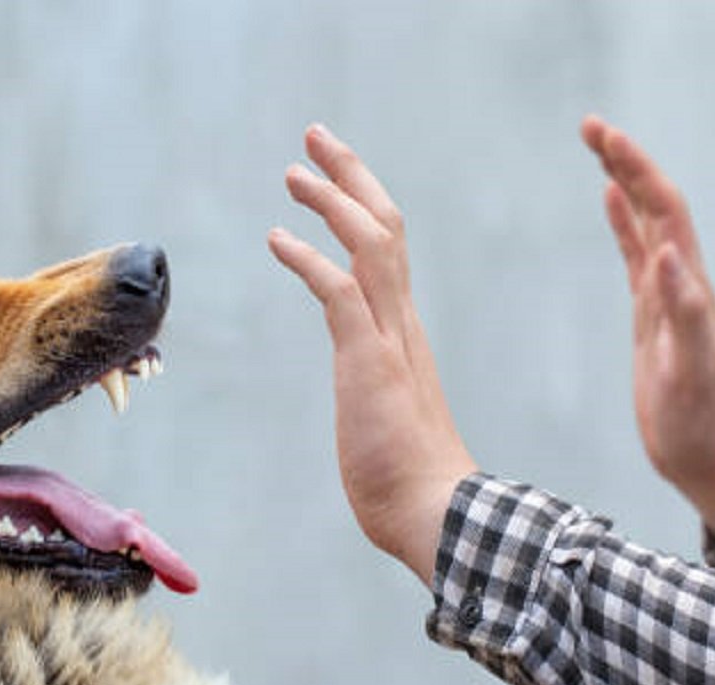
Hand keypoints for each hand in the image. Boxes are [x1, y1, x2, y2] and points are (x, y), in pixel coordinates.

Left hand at [269, 124, 475, 586]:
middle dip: (351, 176)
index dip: (362, 206)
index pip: (389, 252)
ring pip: (370, 244)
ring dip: (332, 200)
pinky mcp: (369, 361)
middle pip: (385, 227)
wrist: (437, 516)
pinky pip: (339, 291)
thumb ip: (379, 395)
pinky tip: (278, 238)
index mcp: (405, 334)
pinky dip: (308, 258)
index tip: (335, 179)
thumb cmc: (412, 483)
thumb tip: (373, 406)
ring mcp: (389, 340)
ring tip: (294, 170)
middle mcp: (402, 324)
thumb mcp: (388, 420)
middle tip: (316, 139)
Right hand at [581, 116, 714, 532]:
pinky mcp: (651, 313)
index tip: (604, 138)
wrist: (706, 454)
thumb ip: (684, 311)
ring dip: (623, 181)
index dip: (637, 170)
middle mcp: (680, 280)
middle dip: (625, 160)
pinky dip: (621, 223)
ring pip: (645, 222)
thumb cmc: (699, 420)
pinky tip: (608, 202)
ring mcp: (665, 295)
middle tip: (589, 126)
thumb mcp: (690, 370)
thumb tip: (667, 251)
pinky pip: (635, 255)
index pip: (664, 211)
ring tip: (597, 147)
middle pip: (654, 204)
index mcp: (689, 286)